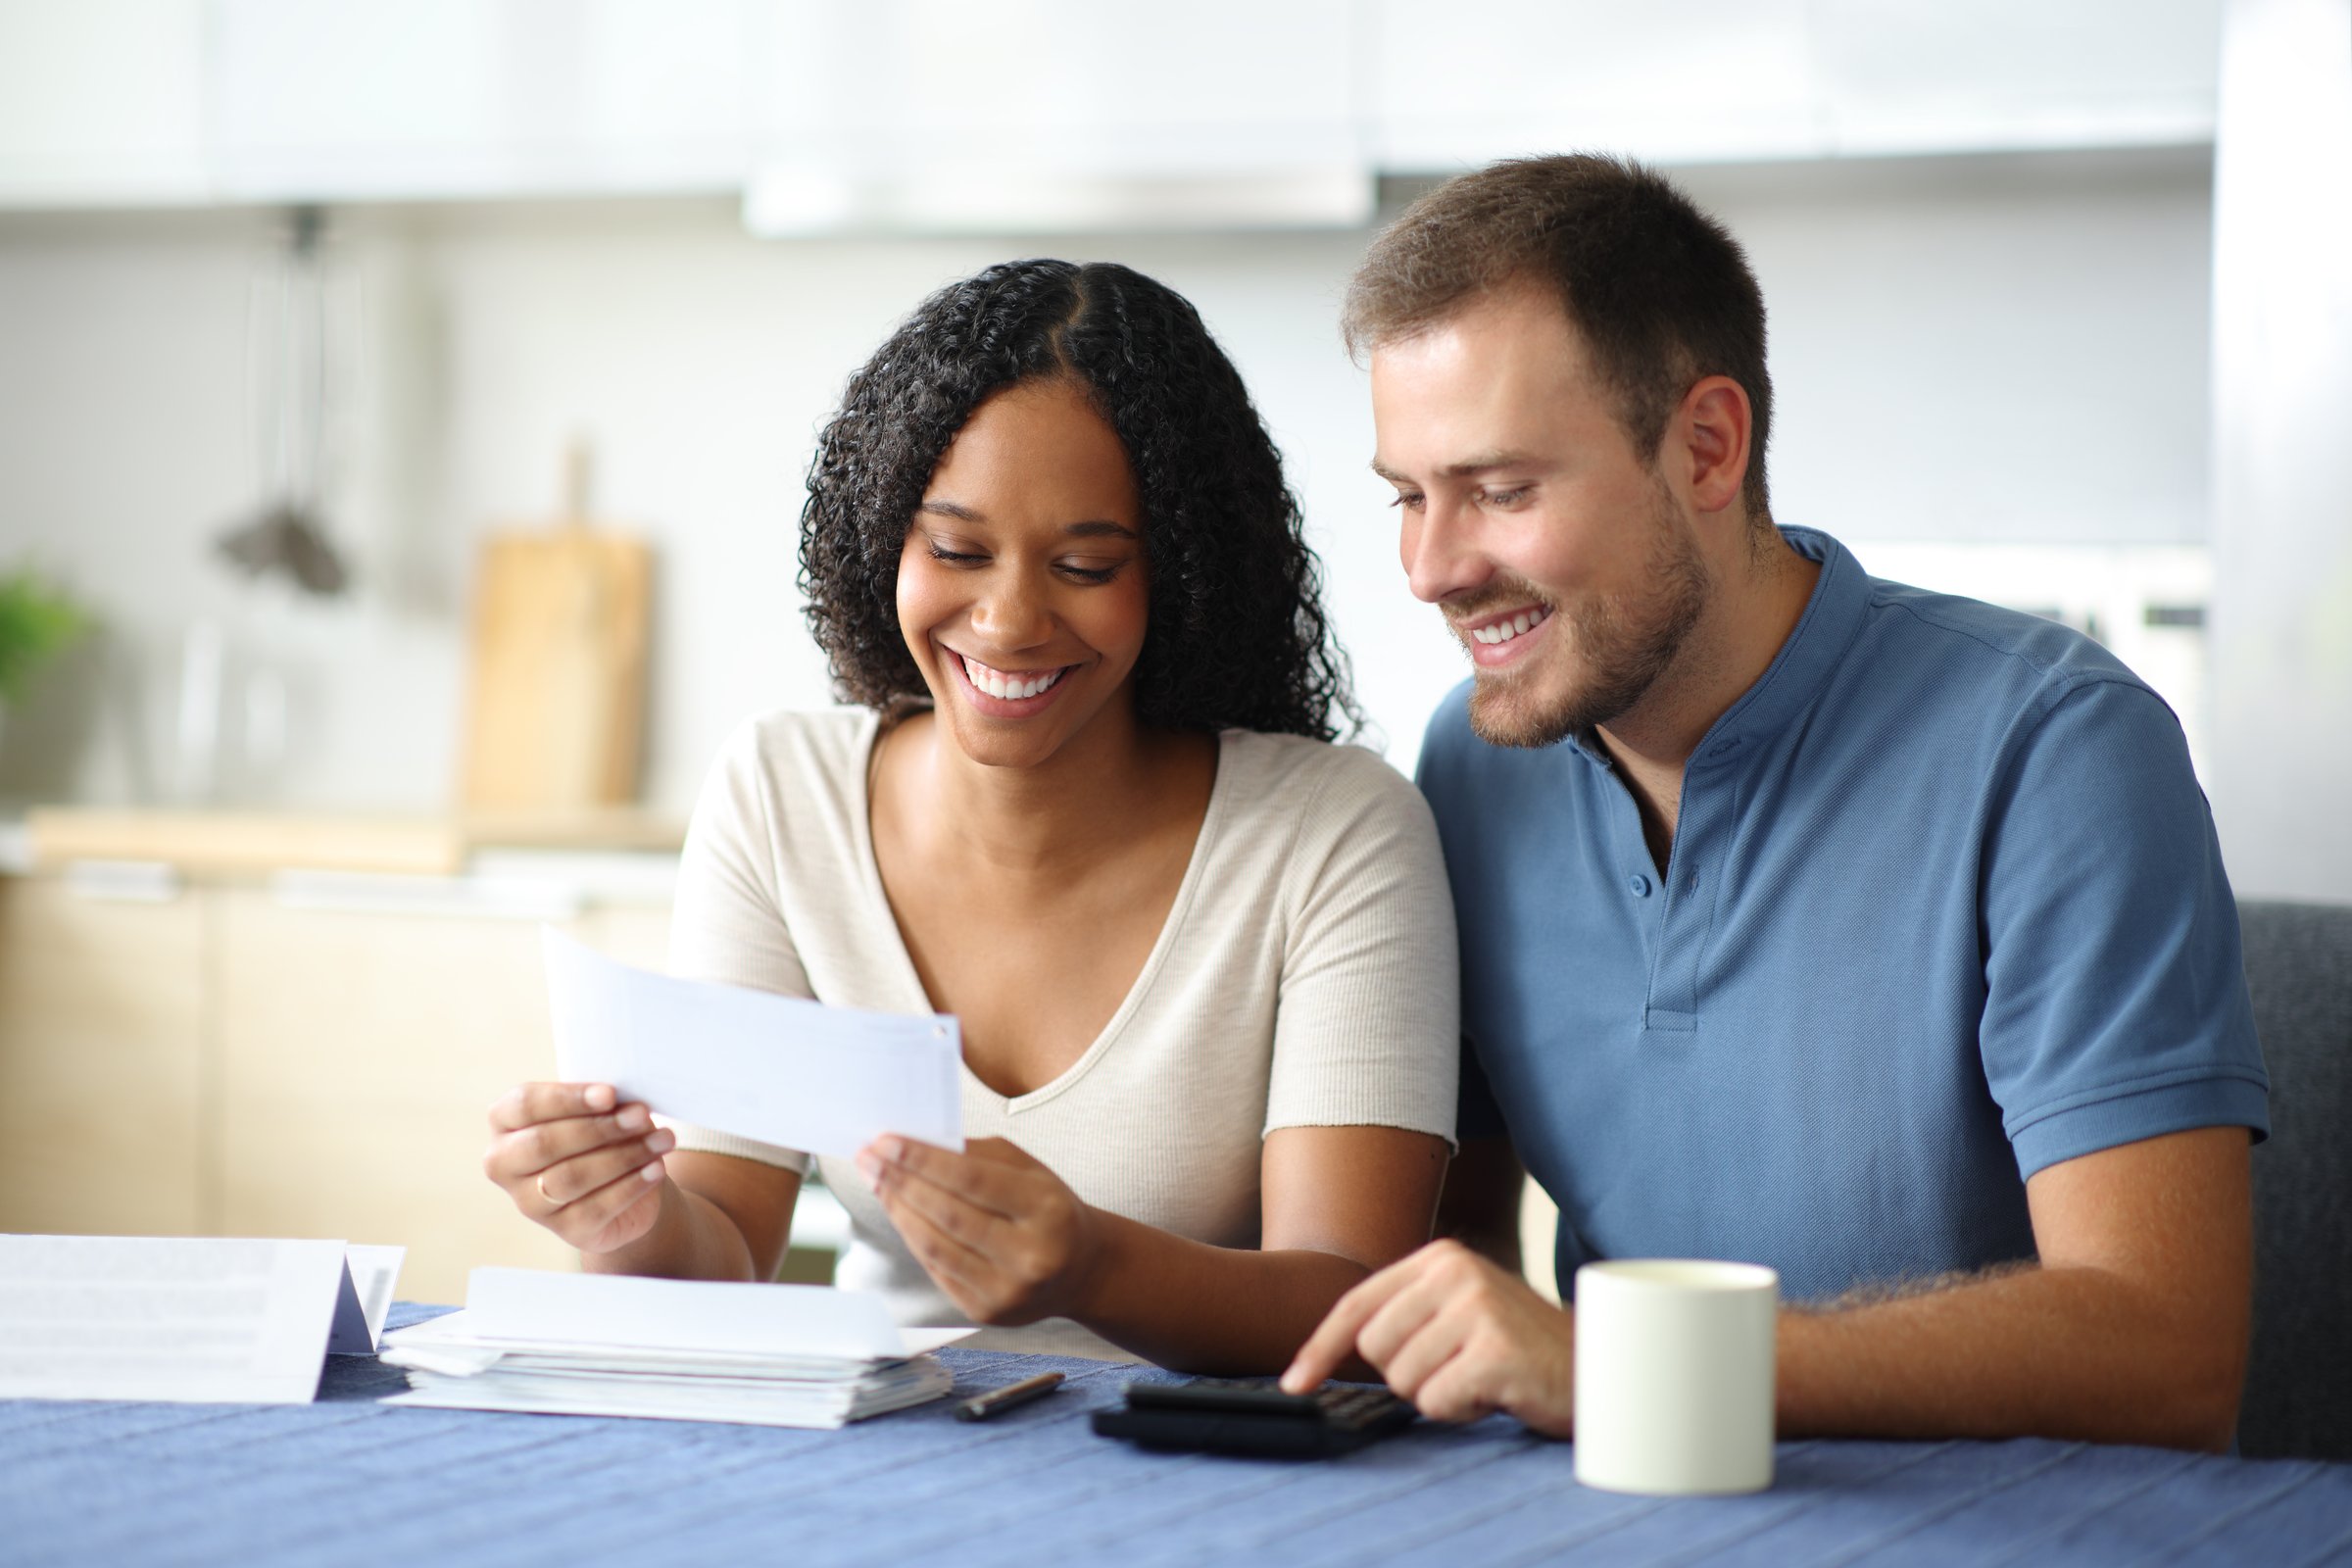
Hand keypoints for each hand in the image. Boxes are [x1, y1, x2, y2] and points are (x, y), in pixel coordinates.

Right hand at [484, 1082, 673, 1253]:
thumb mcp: (602, 1111)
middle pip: (543, 1144)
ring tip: (661, 1139)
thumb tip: (630, 1108)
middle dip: (597, 1128)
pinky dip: (630, 1185)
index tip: (609, 1093)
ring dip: (622, 1156)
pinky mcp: (565, 1230)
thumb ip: (605, 1105)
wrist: (626, 1185)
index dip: (567, 1099)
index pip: (525, 1106)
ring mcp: (530, 1202)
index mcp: (505, 1122)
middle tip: (641, 1114)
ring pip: (570, 1178)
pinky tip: (655, 1169)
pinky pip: (595, 1207)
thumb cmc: (604, 1133)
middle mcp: (505, 1164)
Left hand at [856, 1136, 1100, 1325]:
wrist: (1081, 1271)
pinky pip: (936, 1269)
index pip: (973, 1179)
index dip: (923, 1159)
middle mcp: (1031, 1255)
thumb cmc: (1050, 1210)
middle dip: (900, 1181)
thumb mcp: (1032, 1171)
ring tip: (875, 1180)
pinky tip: (897, 1211)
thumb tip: (917, 1144)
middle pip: (948, 1214)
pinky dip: (911, 1237)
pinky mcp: (985, 1312)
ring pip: (935, 1245)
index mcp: (1048, 1209)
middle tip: (868, 1157)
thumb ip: (980, 1155)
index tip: (885, 1140)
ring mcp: (1007, 1290)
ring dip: (897, 1209)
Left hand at [1280, 1238, 1577, 1435]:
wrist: (1597, 1366)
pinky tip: (1494, 1393)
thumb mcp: (1458, 1312)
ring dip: (1439, 1395)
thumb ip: (1407, 1316)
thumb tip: (1328, 1353)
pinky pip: (1437, 1401)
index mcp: (1438, 1257)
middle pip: (1375, 1349)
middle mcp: (1455, 1271)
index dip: (1320, 1347)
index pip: (1357, 1304)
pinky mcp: (1494, 1350)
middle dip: (1408, 1375)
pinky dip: (1460, 1410)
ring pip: (1404, 1380)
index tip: (1295, 1382)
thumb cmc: (1519, 1348)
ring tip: (1481, 1377)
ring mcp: (1476, 1307)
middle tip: (1457, 1369)